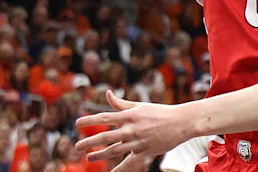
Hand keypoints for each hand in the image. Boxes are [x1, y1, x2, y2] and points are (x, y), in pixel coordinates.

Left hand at [74, 91, 191, 171]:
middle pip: (106, 137)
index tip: (77, 123)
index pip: (104, 118)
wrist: (180, 122)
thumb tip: (107, 94)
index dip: (89, 120)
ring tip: (88, 158)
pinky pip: (130, 162)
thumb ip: (120, 103)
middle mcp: (131, 129)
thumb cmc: (159, 112)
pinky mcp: (145, 151)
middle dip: (89, 142)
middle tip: (77, 147)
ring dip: (100, 155)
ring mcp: (138, 141)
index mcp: (129, 115)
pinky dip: (120, 169)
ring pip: (114, 150)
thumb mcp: (139, 106)